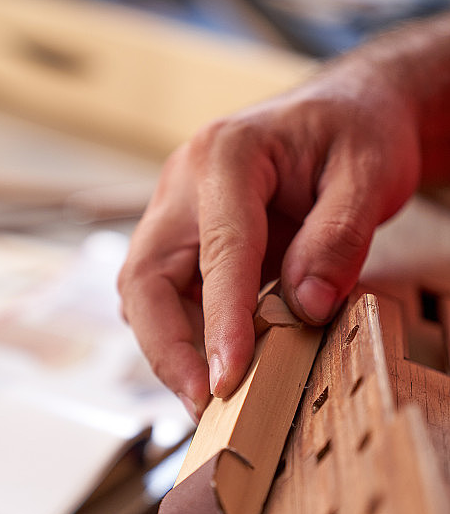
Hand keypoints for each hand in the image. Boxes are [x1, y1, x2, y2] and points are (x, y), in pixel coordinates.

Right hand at [118, 43, 422, 420]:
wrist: (344, 111)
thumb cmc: (355, 132)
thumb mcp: (368, 174)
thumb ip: (338, 237)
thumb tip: (305, 307)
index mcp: (227, 156)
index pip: (219, 250)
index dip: (221, 321)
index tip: (228, 379)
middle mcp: (185, 185)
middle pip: (146, 276)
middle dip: (166, 347)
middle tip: (201, 402)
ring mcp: (178, 213)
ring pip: (145, 293)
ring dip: (170, 348)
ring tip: (208, 396)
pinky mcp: (185, 239)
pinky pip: (167, 295)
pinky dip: (184, 335)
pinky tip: (212, 363)